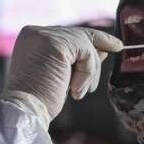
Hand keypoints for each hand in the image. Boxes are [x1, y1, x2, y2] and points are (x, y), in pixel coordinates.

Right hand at [0, 26, 122, 127]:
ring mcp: (45, 36)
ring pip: (84, 44)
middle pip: (77, 35)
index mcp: (31, 38)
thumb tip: (102, 49)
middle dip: (97, 47)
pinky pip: (86, 53)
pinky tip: (75, 91)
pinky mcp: (56, 44)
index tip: (111, 45)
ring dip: (89, 71)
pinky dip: (87, 73)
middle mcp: (35, 32)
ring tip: (78, 92)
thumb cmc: (39, 100)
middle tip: (117, 47)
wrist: (25, 112)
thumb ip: (75, 59)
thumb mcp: (60, 74)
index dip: (89, 40)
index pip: (66, 33)